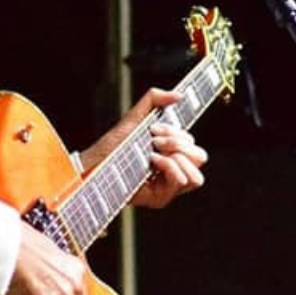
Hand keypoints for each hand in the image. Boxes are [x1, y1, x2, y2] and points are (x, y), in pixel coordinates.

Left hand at [79, 89, 208, 207]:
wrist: (94, 162)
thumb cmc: (112, 145)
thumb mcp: (135, 117)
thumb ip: (155, 100)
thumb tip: (178, 95)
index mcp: (173, 157)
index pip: (195, 148)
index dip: (179, 134)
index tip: (155, 129)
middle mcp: (173, 173)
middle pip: (201, 158)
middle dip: (179, 143)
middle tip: (154, 140)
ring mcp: (168, 189)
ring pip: (196, 176)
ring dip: (176, 156)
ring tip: (153, 152)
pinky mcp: (160, 199)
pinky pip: (180, 182)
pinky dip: (168, 165)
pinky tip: (151, 160)